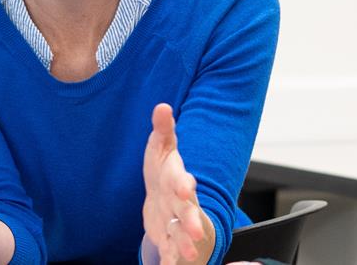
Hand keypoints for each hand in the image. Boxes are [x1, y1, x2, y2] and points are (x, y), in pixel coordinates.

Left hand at [142, 104, 208, 263]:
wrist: (164, 193)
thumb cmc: (163, 168)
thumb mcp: (161, 146)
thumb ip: (163, 128)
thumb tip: (162, 107)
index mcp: (177, 179)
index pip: (182, 180)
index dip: (184, 184)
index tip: (186, 187)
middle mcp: (180, 202)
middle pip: (187, 211)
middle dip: (191, 222)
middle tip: (195, 232)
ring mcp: (174, 221)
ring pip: (181, 233)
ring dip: (185, 245)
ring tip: (188, 255)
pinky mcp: (167, 236)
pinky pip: (169, 250)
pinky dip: (170, 259)